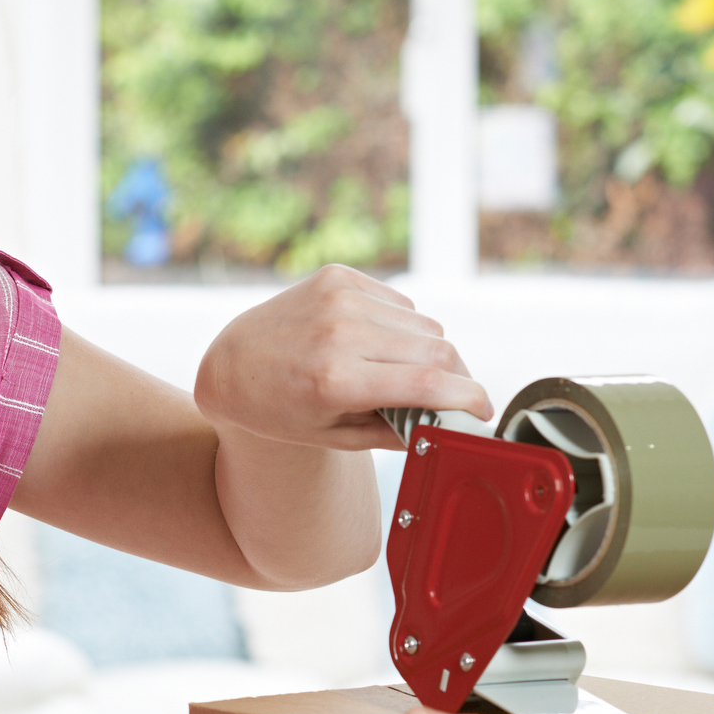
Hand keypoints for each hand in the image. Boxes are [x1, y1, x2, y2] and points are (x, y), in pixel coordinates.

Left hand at [194, 266, 491, 451]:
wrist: (230, 365)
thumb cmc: (282, 411)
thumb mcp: (336, 437)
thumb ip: (399, 432)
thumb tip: (454, 428)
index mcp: (337, 379)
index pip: (431, 383)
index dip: (471, 398)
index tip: (483, 411)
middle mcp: (339, 332)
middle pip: (439, 349)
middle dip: (457, 377)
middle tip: (451, 397)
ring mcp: (338, 298)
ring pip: (424, 325)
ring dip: (427, 352)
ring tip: (396, 372)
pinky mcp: (337, 276)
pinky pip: (399, 304)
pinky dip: (399, 327)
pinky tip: (372, 344)